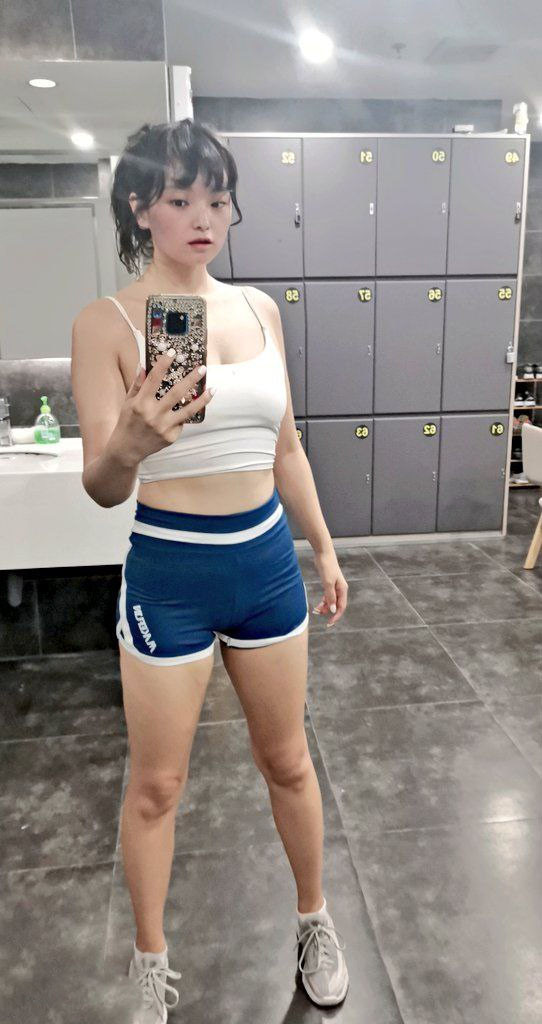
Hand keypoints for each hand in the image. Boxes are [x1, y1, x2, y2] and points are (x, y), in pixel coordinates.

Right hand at [113, 350, 214, 465]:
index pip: (153, 379)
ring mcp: (164, 427)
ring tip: (212, 389)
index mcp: (140, 403)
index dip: (163, 364)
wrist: (127, 449)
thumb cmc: (127, 422)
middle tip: (202, 368)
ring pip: (188, 411)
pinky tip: (186, 410)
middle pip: (176, 393)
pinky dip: (185, 414)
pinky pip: (182, 422)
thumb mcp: (128, 402)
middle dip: (191, 379)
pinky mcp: (171, 437)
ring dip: (202, 399)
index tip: (173, 352)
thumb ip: (138, 384)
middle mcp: (153, 415)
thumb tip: (143, 365)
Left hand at [311, 549, 347, 626]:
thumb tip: (334, 610)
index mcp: (343, 589)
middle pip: (337, 605)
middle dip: (329, 612)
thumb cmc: (327, 567)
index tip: (329, 623)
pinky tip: (318, 604)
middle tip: (319, 615)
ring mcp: (335, 586)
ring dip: (325, 607)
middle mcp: (340, 589)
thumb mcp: (328, 583)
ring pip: (332, 601)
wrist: (323, 553)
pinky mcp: (329, 583)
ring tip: (317, 610)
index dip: (336, 616)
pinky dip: (324, 601)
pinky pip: (328, 596)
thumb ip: (330, 597)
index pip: (341, 607)